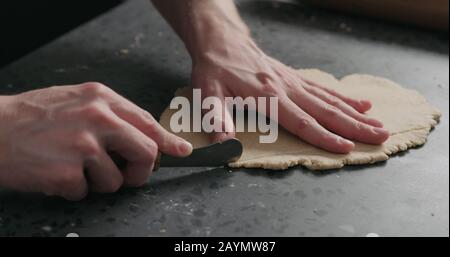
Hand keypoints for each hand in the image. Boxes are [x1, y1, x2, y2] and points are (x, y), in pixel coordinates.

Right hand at [0, 83, 191, 199]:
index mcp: (102, 99)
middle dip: (139, 172)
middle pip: (146, 153)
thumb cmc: (34, 117)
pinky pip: (86, 192)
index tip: (182, 150)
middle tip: (127, 175)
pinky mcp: (68, 172)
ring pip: (116, 181)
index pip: (147, 122)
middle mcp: (98, 119)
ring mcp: (84, 146)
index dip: (167, 140)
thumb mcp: (77, 102)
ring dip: (98, 182)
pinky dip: (73, 189)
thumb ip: (112, 116)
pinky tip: (55, 173)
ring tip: (73, 168)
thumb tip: (144, 138)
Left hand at [191, 36, 389, 152]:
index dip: (324, 137)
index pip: (302, 122)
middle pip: (326, 111)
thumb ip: (217, 117)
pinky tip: (362, 104)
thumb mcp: (207, 92)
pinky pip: (324, 89)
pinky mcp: (295, 77)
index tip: (346, 149)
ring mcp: (294, 82)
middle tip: (381, 137)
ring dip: (356, 114)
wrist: (222, 41)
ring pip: (331, 100)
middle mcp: (287, 88)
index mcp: (268, 96)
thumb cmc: (215, 68)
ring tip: (379, 125)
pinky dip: (345, 98)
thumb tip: (225, 145)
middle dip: (354, 127)